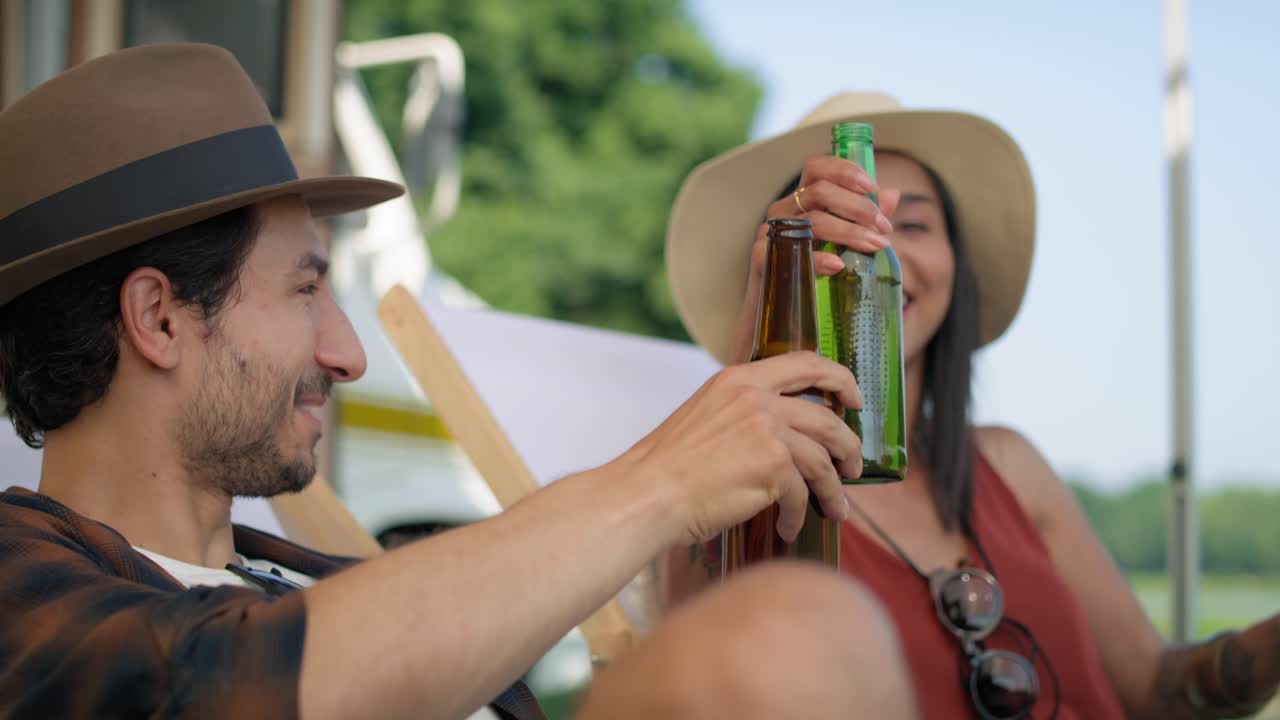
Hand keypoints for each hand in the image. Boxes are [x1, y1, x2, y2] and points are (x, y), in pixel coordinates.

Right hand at [620, 351, 861, 546]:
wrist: (648, 494)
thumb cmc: (669, 466)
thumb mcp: (706, 414)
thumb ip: (744, 412)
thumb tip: (784, 434)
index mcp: (739, 379)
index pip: (805, 362)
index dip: (839, 378)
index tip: (853, 399)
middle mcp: (757, 398)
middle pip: (826, 417)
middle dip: (848, 446)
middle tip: (853, 466)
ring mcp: (768, 431)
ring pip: (823, 460)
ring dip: (834, 489)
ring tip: (837, 509)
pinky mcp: (773, 467)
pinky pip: (801, 494)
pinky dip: (799, 516)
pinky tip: (789, 528)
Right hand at [726, 156, 902, 363]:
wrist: (778, 315)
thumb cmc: (812, 273)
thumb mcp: (842, 244)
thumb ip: (864, 218)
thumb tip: (892, 195)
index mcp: (801, 200)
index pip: (817, 168)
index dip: (845, 171)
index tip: (873, 187)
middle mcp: (783, 210)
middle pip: (820, 191)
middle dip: (858, 207)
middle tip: (884, 228)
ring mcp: (772, 233)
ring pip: (812, 219)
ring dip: (849, 231)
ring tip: (874, 246)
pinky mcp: (763, 259)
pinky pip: (792, 252)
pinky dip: (819, 258)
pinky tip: (839, 266)